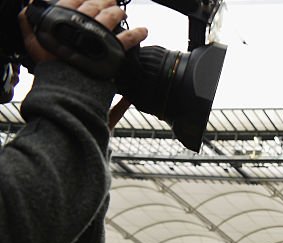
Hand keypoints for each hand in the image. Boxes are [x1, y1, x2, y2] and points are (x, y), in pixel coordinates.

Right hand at [20, 0, 147, 65]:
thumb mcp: (32, 41)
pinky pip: (129, 38)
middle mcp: (84, 23)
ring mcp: (100, 34)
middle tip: (109, 0)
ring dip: (118, 12)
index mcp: (65, 18)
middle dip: (104, 0)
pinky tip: (144, 30)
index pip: (75, 0)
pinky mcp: (113, 49)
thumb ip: (28, 22)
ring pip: (113, 16)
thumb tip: (27, 7)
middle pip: (97, 5)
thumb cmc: (49, 64)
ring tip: (121, 13)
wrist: (67, 84)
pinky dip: (138, 33)